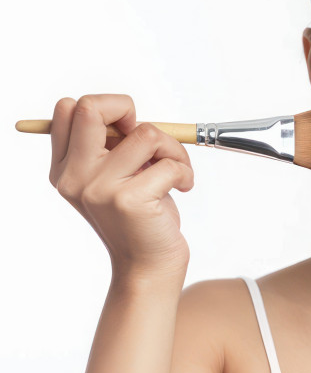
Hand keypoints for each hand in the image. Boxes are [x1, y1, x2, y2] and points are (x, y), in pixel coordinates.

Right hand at [47, 94, 194, 280]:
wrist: (148, 265)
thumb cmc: (140, 215)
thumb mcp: (115, 177)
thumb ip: (111, 146)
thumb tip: (126, 111)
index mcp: (65, 167)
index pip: (69, 108)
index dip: (108, 109)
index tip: (129, 132)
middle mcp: (74, 176)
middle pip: (91, 107)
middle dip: (129, 110)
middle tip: (148, 140)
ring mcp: (98, 188)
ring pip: (146, 133)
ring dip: (174, 149)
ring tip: (175, 171)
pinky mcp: (128, 200)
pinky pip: (169, 163)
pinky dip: (185, 172)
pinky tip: (181, 189)